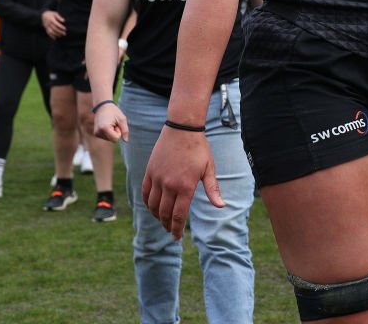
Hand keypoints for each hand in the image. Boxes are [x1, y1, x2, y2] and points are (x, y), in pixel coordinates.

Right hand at [41, 10, 65, 38]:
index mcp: (51, 19)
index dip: (60, 26)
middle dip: (59, 31)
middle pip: (54, 28)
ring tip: (61, 36)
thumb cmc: (51, 14)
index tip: (65, 29)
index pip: (56, 24)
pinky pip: (48, 33)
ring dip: (56, 34)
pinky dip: (51, 36)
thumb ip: (59, 17)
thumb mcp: (55, 13)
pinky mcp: (45, 28)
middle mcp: (48, 23)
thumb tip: (64, 20)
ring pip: (51, 32)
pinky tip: (55, 38)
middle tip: (64, 34)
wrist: (43, 15)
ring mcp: (46, 26)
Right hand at [93, 102, 128, 142]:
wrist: (103, 106)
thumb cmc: (114, 111)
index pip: (116, 139)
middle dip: (115, 132)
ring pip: (110, 139)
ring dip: (112, 132)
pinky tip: (107, 125)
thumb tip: (126, 141)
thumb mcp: (122, 119)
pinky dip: (108, 132)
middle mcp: (98, 132)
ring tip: (110, 123)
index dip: (119, 132)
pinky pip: (106, 137)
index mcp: (104, 128)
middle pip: (113, 140)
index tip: (116, 124)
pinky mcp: (96, 134)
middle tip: (113, 123)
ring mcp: (96, 133)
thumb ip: (125, 130)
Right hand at [143, 125, 224, 239]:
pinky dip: (148, 203)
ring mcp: (158, 178)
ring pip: (153, 205)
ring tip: (163, 221)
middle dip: (167, 225)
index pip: (178, 215)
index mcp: (186, 186)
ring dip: (157, 216)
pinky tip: (153, 208)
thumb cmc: (199, 149)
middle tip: (171, 231)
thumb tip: (221, 206)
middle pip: (165, 213)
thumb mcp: (209, 168)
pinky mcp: (150, 172)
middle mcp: (169, 185)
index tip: (176, 238)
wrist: (182, 129)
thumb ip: (213, 189)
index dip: (176, 229)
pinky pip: (146, 193)